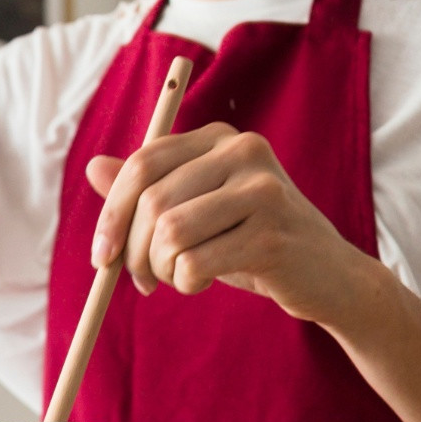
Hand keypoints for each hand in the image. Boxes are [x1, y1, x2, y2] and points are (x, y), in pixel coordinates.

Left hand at [86, 122, 371, 324]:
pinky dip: (186, 283)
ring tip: (179, 279)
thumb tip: (93, 166)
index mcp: (220, 138)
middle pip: (151, 202)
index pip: (142, 164)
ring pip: (169, 233)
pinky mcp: (271, 235)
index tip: (101, 257)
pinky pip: (194, 264)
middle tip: (143, 281)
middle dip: (133, 252)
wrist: (327, 277)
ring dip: (160, 270)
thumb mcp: (198, 212)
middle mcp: (243, 151)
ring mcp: (262, 190)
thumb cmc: (253, 243)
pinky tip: (203, 283)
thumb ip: (149, 190)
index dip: (111, 214)